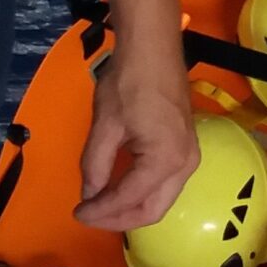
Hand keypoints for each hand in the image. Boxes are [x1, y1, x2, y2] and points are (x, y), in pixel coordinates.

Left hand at [73, 39, 198, 231]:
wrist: (153, 48)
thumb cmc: (128, 82)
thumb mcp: (105, 124)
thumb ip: (96, 164)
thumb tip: (90, 194)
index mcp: (166, 161)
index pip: (130, 199)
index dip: (102, 211)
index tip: (78, 213)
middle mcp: (185, 166)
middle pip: (152, 210)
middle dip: (118, 218)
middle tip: (88, 216)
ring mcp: (189, 157)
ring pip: (161, 200)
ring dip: (130, 208)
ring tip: (100, 207)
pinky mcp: (185, 148)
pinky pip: (165, 184)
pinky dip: (141, 193)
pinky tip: (119, 190)